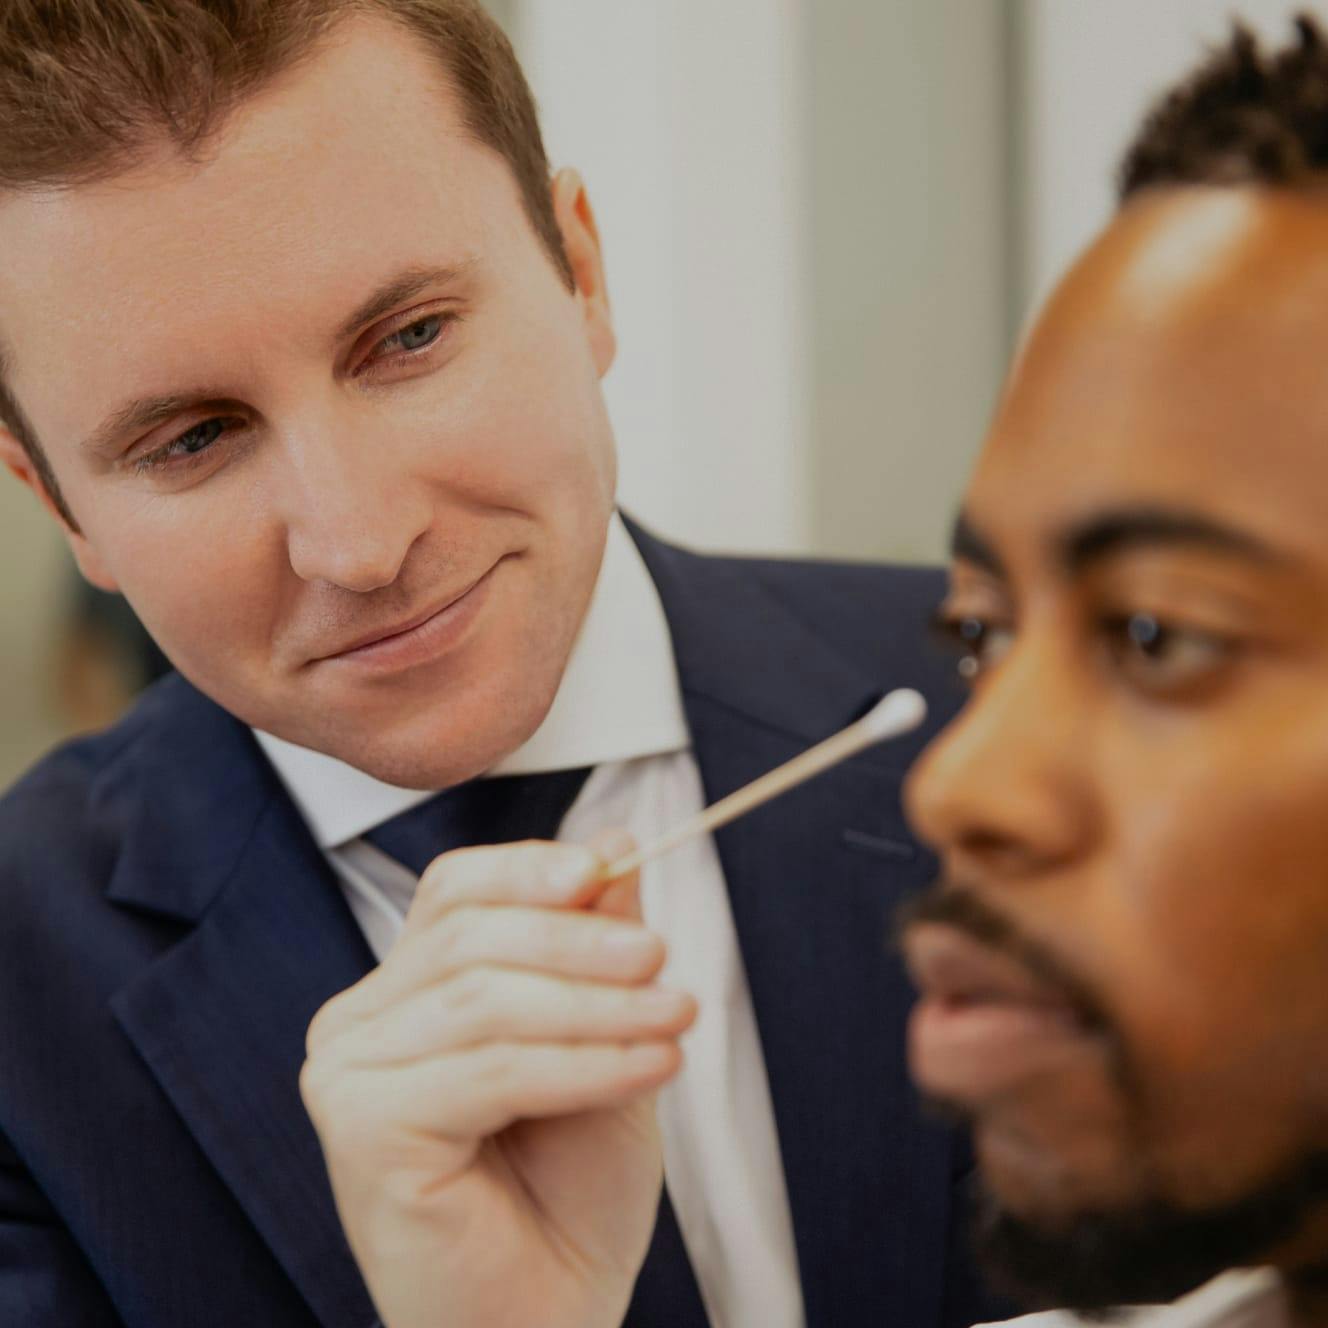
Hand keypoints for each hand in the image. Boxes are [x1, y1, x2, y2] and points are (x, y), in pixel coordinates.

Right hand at [299, 833, 694, 1327]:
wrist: (547, 1321)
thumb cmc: (566, 1193)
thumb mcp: (600, 1038)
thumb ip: (595, 944)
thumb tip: (615, 844)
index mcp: (405, 991)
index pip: (455, 889)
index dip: (531, 867)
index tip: (609, 866)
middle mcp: (360, 1024)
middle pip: (471, 936)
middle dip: (581, 939)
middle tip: (662, 960)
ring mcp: (349, 1075)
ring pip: (487, 998)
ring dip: (599, 1004)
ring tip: (676, 1019)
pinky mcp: (362, 1128)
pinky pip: (491, 1067)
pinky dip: (585, 1061)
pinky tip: (649, 1066)